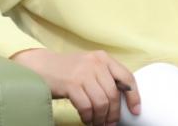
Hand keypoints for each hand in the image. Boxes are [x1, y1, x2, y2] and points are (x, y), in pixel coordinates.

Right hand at [11, 48, 139, 125]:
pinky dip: (88, 117)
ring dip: (100, 118)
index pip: (127, 77)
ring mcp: (83, 73)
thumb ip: (105, 77)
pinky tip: (86, 119)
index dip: (134, 96)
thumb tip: (122, 100)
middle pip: (113, 94)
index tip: (135, 111)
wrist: (42, 66)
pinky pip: (86, 107)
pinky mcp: (71, 84)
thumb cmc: (69, 70)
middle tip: (110, 124)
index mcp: (104, 58)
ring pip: (101, 102)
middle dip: (113, 114)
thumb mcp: (90, 67)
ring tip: (97, 124)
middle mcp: (96, 63)